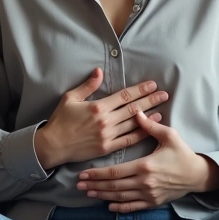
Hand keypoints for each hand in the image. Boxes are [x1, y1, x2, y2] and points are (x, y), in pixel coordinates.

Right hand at [34, 68, 168, 169]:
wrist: (53, 145)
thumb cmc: (60, 120)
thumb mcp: (70, 98)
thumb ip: (87, 85)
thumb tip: (99, 71)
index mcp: (98, 106)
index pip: (124, 96)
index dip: (140, 90)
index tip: (152, 85)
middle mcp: (106, 120)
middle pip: (133, 108)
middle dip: (150, 100)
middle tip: (164, 95)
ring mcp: (108, 135)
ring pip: (134, 124)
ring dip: (150, 116)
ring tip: (162, 110)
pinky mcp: (107, 148)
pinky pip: (128, 140)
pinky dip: (141, 134)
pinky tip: (150, 129)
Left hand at [76, 107, 218, 212]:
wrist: (197, 175)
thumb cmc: (182, 153)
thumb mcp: (169, 136)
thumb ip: (150, 126)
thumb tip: (136, 112)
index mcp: (145, 165)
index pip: (114, 171)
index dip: (97, 173)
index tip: (83, 173)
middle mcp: (144, 182)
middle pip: (113, 186)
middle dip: (95, 185)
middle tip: (79, 185)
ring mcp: (148, 194)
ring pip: (120, 197)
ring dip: (102, 196)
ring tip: (88, 193)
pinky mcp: (153, 202)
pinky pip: (133, 207)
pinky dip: (119, 208)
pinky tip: (108, 206)